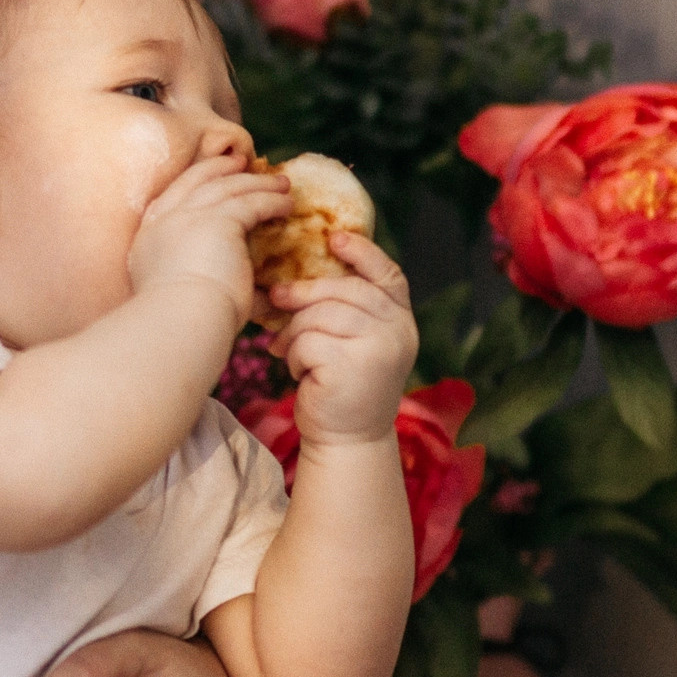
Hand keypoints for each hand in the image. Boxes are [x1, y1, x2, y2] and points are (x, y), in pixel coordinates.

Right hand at [127, 153, 289, 320]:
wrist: (180, 324)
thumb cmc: (185, 325)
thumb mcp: (187, 295)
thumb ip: (215, 285)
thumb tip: (259, 295)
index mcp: (149, 239)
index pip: (171, 198)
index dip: (196, 182)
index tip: (216, 175)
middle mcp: (164, 222)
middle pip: (196, 181)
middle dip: (221, 169)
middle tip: (244, 162)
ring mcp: (189, 217)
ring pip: (227, 187)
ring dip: (256, 182)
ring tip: (280, 183)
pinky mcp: (218, 220)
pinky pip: (251, 202)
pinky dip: (271, 201)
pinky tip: (286, 204)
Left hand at [266, 230, 417, 443]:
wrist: (348, 439)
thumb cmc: (343, 386)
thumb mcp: (354, 342)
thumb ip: (346, 310)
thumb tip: (299, 274)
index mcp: (401, 320)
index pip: (388, 275)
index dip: (362, 252)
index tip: (333, 238)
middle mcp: (398, 331)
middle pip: (344, 290)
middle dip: (303, 293)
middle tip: (276, 297)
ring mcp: (379, 348)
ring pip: (321, 314)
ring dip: (295, 332)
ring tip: (288, 351)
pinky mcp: (352, 367)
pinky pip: (308, 340)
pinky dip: (293, 354)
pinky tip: (297, 371)